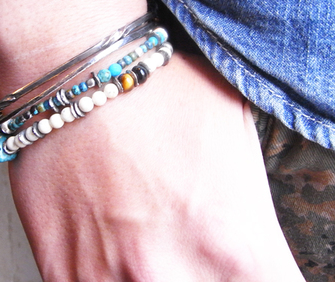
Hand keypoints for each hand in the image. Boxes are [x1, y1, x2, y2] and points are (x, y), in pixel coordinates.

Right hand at [8, 50, 301, 280]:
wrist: (74, 74)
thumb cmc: (160, 93)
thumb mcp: (240, 131)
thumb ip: (258, 201)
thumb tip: (262, 233)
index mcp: (236, 244)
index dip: (270, 278)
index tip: (257, 266)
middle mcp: (175, 274)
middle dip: (215, 276)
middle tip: (202, 247)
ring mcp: (113, 280)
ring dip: (161, 274)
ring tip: (154, 239)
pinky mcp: (64, 274)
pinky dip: (114, 276)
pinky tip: (119, 246)